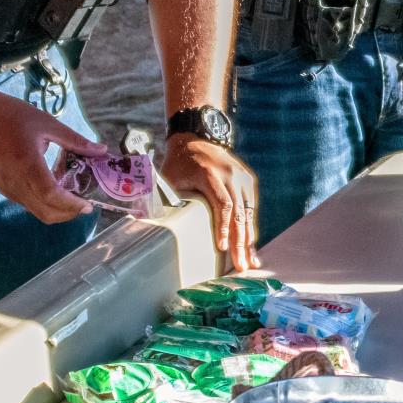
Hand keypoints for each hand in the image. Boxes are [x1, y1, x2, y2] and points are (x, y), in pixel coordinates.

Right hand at [0, 90, 106, 224]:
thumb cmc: (11, 114)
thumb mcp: (47, 124)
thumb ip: (75, 140)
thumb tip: (102, 150)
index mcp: (27, 165)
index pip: (51, 196)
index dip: (71, 204)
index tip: (88, 204)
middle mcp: (15, 182)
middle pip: (46, 212)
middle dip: (69, 213)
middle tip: (86, 204)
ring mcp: (7, 187)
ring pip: (36, 210)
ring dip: (57, 209)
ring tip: (73, 194)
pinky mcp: (3, 187)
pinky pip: (27, 203)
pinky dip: (44, 202)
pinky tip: (54, 186)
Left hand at [160, 134, 260, 272]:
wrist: (197, 137)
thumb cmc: (179, 163)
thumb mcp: (169, 178)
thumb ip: (166, 200)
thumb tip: (151, 227)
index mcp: (210, 174)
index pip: (222, 205)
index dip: (223, 227)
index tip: (221, 248)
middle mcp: (231, 175)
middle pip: (239, 213)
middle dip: (241, 242)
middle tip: (242, 265)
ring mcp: (242, 177)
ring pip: (248, 213)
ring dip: (249, 238)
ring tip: (250, 261)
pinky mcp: (248, 180)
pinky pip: (250, 208)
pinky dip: (250, 227)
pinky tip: (250, 245)